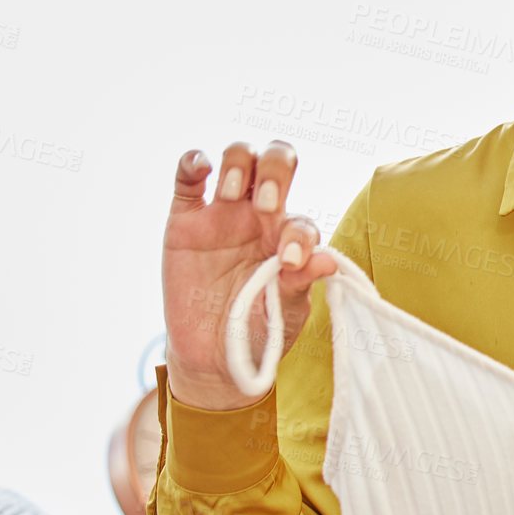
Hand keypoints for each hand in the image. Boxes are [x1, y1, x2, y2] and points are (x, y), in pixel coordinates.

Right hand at [162, 140, 337, 410]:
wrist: (214, 355)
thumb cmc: (259, 331)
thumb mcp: (283, 314)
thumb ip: (300, 284)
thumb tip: (328, 261)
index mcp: (289, 239)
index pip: (302, 219)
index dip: (299, 235)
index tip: (289, 264)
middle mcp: (261, 218)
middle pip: (276, 164)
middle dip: (276, 172)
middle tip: (267, 204)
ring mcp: (223, 214)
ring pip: (238, 159)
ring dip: (240, 164)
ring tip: (232, 193)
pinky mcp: (186, 220)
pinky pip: (188, 179)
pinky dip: (192, 163)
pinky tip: (200, 166)